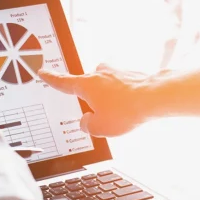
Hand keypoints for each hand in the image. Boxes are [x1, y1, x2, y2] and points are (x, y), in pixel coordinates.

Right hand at [39, 65, 160, 137]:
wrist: (155, 97)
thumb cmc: (126, 111)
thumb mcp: (98, 128)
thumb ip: (86, 125)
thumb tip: (87, 120)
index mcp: (86, 84)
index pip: (63, 82)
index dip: (51, 79)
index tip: (43, 72)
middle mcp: (99, 74)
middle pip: (88, 89)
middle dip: (92, 102)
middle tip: (104, 115)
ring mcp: (116, 71)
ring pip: (106, 89)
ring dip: (110, 101)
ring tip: (122, 114)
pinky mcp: (131, 74)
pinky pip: (122, 89)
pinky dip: (124, 99)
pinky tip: (132, 109)